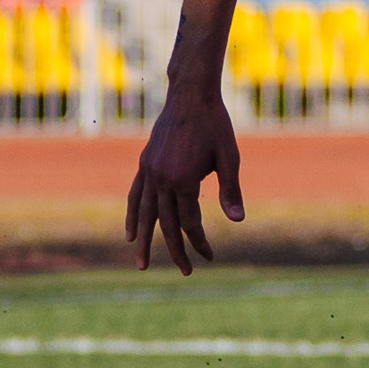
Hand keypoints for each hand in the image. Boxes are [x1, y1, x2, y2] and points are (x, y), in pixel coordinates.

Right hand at [125, 85, 243, 273]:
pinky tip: (131, 231)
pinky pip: (135, 194)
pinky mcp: (145, 163)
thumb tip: (237, 221)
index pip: (190, 222)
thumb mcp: (229, 157)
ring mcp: (149, 171)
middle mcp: (161, 179)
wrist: (191, 95)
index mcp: (183, 180)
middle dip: (175, 250)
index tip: (210, 256)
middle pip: (167, 224)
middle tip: (185, 272)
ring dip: (144, 240)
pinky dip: (132, 214)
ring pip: (144, 213)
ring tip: (141, 264)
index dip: (200, 241)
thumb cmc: (215, 125)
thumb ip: (230, 190)